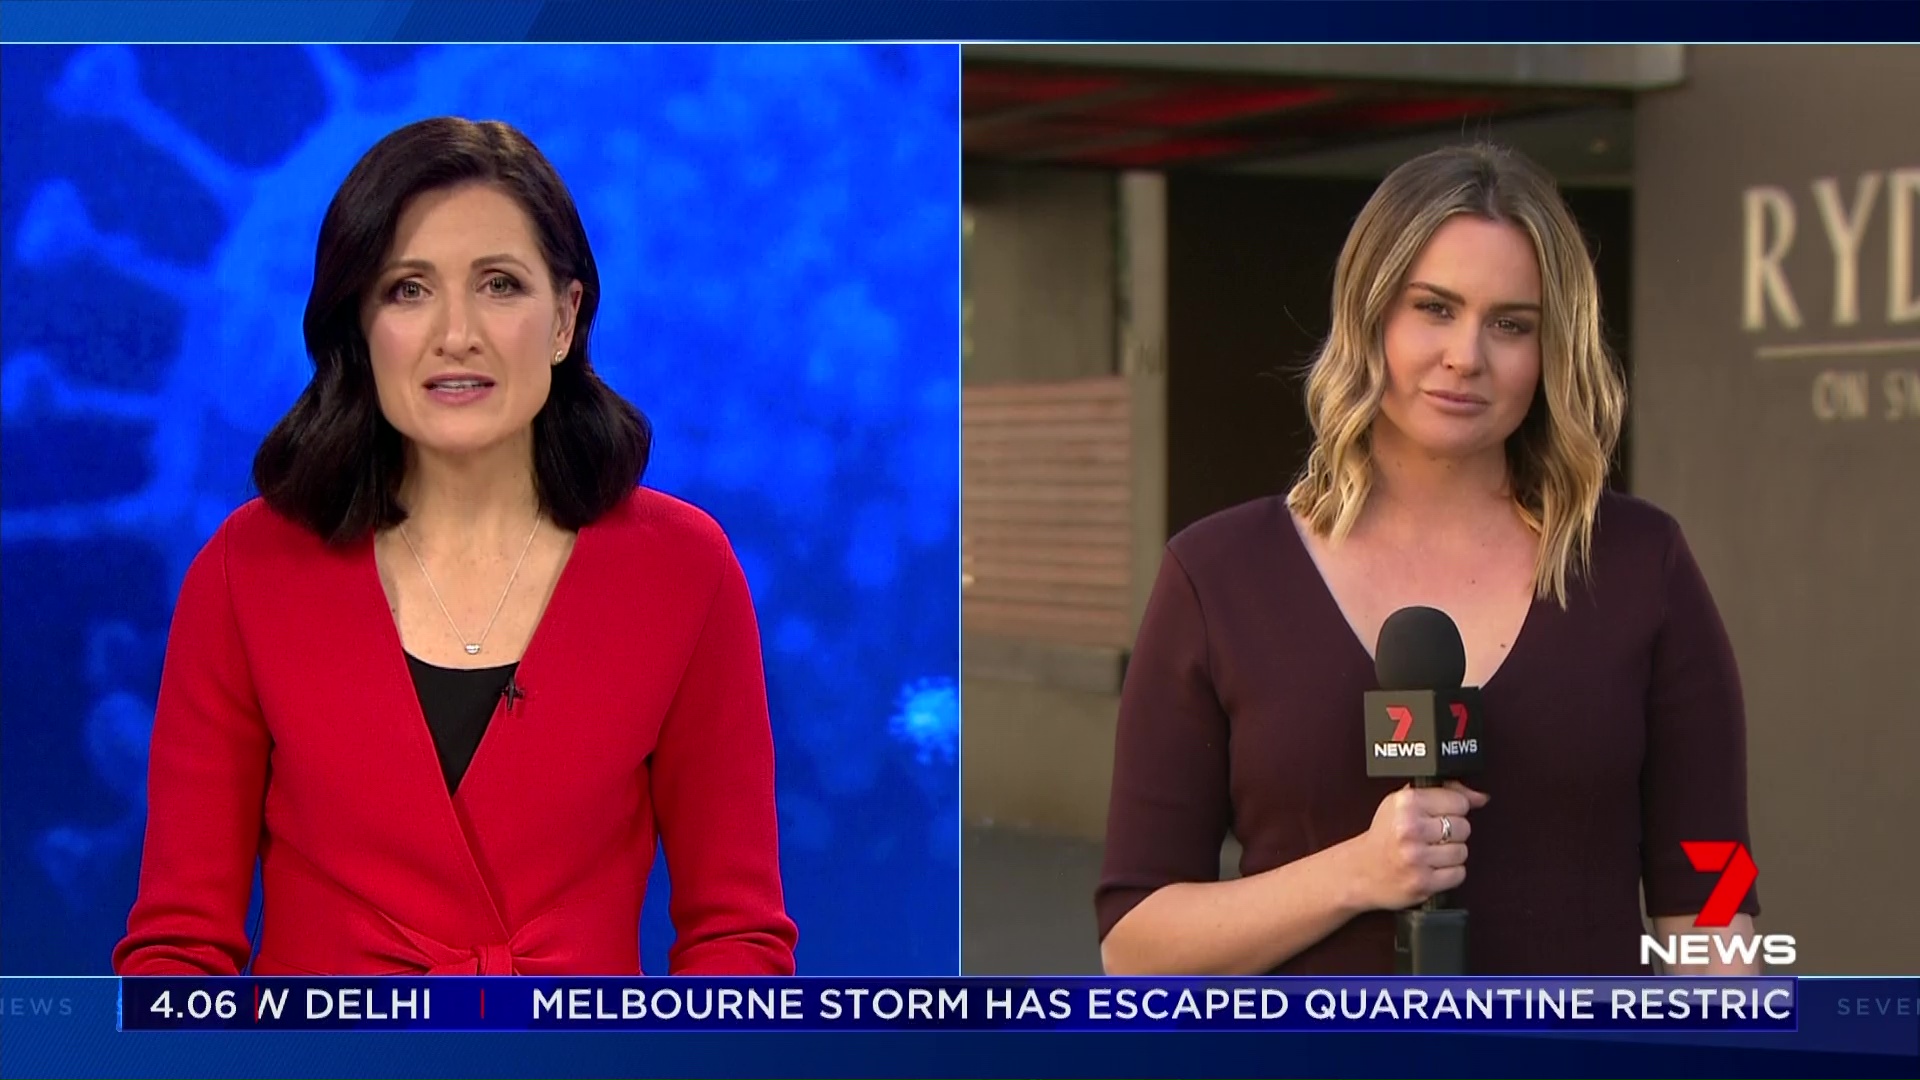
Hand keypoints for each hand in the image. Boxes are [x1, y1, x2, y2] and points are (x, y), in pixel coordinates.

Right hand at [1348, 781, 1489, 911]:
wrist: (1359, 871)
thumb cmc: (1384, 836)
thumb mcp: (1404, 804)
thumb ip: (1443, 793)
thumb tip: (1481, 797)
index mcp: (1407, 803)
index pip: (1459, 802)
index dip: (1452, 809)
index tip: (1439, 816)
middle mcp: (1410, 828)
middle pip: (1464, 827)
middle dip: (1453, 833)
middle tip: (1432, 837)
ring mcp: (1416, 857)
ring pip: (1462, 852)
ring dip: (1451, 855)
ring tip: (1430, 853)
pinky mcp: (1423, 883)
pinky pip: (1458, 874)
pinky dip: (1449, 873)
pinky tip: (1431, 868)